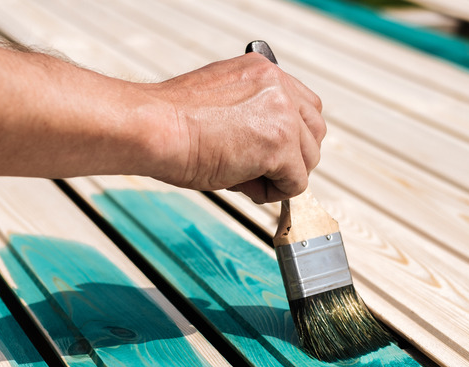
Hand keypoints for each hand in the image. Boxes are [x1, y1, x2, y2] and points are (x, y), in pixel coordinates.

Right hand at [149, 52, 325, 202]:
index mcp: (263, 70)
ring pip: (308, 160)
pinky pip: (296, 183)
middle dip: (292, 157)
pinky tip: (242, 184)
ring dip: (280, 175)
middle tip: (258, 168)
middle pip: (314, 132)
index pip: (303, 106)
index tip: (268, 150)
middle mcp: (278, 86)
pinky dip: (273, 193)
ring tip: (241, 175)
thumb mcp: (222, 101)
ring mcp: (283, 115)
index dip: (290, 136)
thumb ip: (251, 113)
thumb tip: (269, 146)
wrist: (154, 128)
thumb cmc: (172, 120)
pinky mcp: (280, 145)